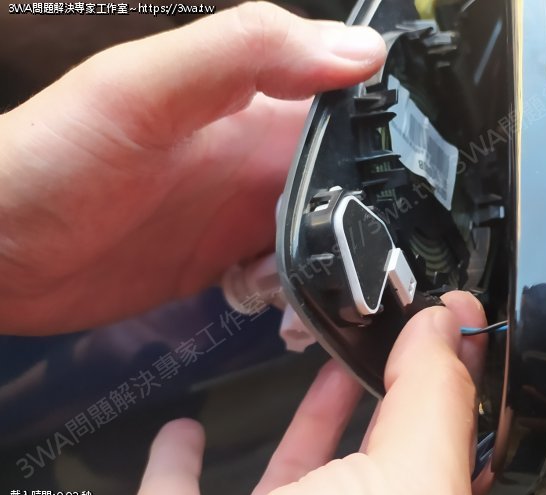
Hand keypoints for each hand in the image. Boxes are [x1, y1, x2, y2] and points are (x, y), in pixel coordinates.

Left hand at [0, 2, 385, 334]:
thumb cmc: (48, 159)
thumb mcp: (145, 89)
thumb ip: (248, 53)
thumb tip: (360, 51)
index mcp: (251, 101)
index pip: (347, 109)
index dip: (388, 143)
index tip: (412, 186)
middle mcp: (255, 154)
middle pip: (349, 184)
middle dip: (368, 222)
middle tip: (366, 259)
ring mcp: (240, 211)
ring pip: (326, 236)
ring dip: (334, 266)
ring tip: (305, 290)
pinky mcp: (222, 261)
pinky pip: (286, 278)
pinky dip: (295, 296)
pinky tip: (270, 307)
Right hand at [134, 292, 489, 494]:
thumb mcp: (405, 482)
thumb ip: (432, 400)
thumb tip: (447, 327)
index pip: (445, 440)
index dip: (454, 376)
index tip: (451, 316)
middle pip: (369, 446)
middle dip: (381, 380)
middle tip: (388, 319)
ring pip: (293, 470)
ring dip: (308, 412)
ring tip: (322, 355)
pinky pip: (180, 494)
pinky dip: (177, 463)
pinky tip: (181, 433)